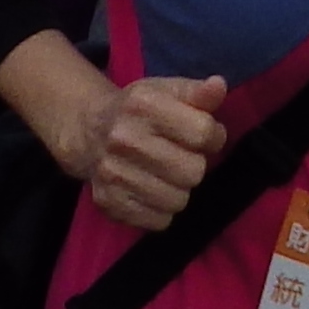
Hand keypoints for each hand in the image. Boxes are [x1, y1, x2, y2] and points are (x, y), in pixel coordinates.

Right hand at [63, 72, 231, 233]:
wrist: (90, 131)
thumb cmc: (139, 110)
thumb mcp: (167, 91)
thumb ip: (197, 92)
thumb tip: (219, 86)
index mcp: (143, 105)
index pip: (203, 132)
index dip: (213, 136)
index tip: (203, 135)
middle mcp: (124, 139)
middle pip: (193, 171)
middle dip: (195, 165)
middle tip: (182, 156)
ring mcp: (113, 174)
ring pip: (178, 200)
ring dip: (179, 189)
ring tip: (167, 174)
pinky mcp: (108, 203)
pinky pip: (159, 221)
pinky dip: (162, 210)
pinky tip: (152, 190)